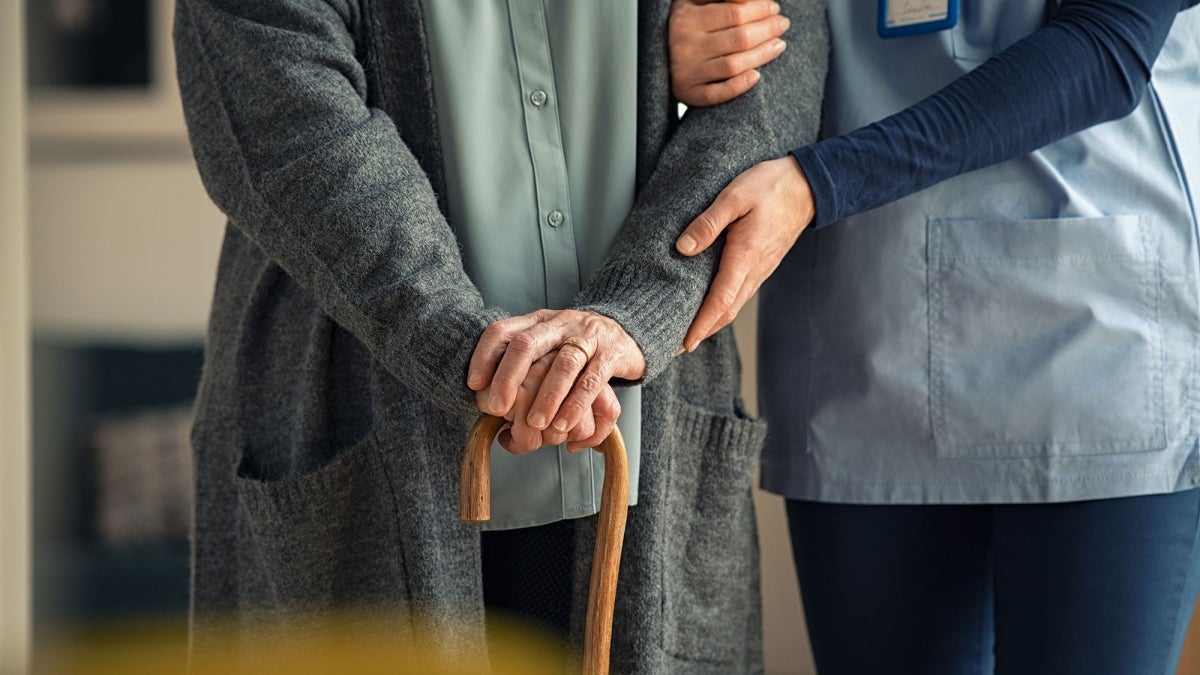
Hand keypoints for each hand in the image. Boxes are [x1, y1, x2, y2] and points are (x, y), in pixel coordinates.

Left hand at [468, 309, 644, 447]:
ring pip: (563, 364)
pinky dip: (576, 404)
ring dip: (546, 397)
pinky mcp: (612, 353)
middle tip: (497, 408)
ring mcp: (587, 336)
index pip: (503, 330)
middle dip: (508, 378)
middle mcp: (559, 323)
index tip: (474, 384)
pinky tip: (564, 425)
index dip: (484, 356)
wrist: (627, 332)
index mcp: (537, 321)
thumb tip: (496, 416)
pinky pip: (592, 380)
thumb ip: (523, 372)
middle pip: (527, 344)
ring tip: (535, 424)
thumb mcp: (547, 348)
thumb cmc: (577, 348)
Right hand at [669, 0, 790, 106]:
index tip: (774, 7)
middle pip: (739, 39)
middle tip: (782, 24)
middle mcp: (684, 46)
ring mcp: (685, 72)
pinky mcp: (688, 93)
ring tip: (779, 44)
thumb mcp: (696, 0)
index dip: (760, 10)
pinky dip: (739, 86)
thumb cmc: (687, 23)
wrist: (659, 53)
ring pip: (733, 65)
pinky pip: (717, 94)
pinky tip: (757, 76)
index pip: (734, 13)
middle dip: (767, 30)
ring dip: (762, 55)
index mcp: (685, 18)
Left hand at [675, 156, 814, 350]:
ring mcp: (760, 270)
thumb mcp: (734, 197)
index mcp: (745, 257)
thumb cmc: (771, 187)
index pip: (720, 302)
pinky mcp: (762, 265)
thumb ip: (708, 223)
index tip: (683, 344)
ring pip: (734, 306)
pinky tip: (710, 307)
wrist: (807, 185)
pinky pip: (740, 294)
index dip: (700, 326)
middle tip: (676, 347)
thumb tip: (683, 248)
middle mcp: (754, 271)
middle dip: (701, 333)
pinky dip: (723, 308)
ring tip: (689, 332)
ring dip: (712, 323)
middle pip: (726, 312)